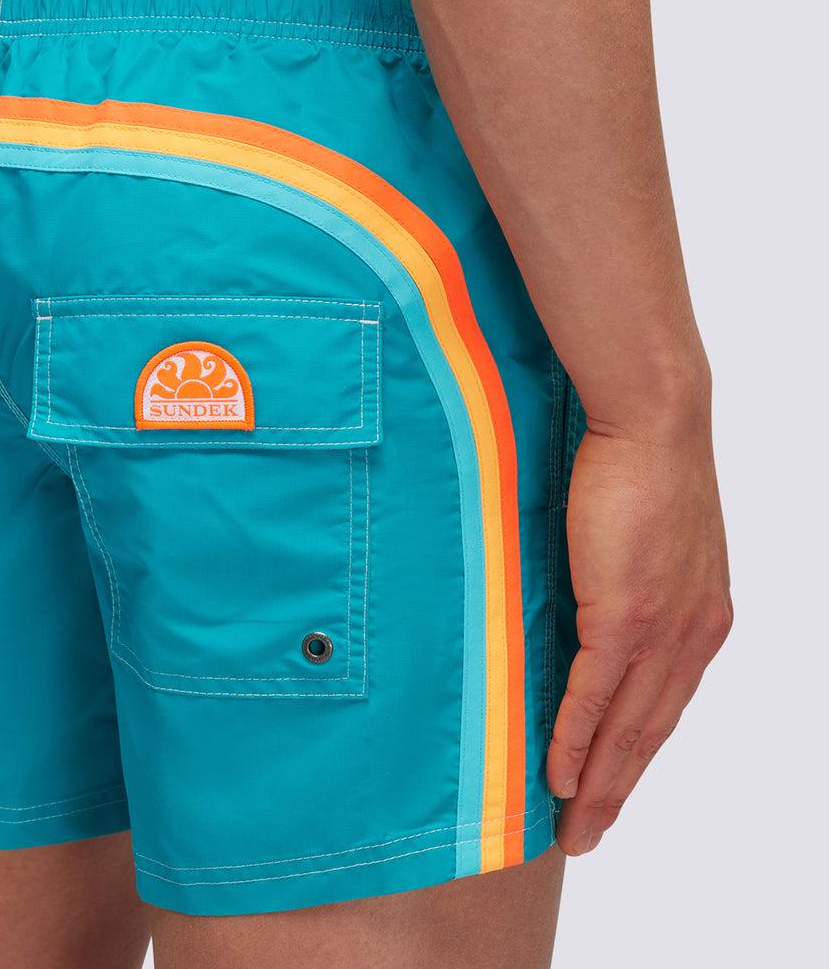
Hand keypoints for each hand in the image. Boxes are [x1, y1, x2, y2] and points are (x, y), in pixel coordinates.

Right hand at [547, 408, 731, 854]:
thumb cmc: (646, 467)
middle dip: (618, 789)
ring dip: (597, 782)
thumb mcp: (650, 539)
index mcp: (702, 618)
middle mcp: (691, 633)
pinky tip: (555, 772)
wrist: (655, 422)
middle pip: (649, 730)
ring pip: (627, 725)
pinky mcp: (626, 612)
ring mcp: (661, 627)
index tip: (612, 789)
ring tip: (572, 825)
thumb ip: (631, 585)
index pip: (667, 704)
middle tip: (587, 834)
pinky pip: (595, 692)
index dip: (637, 755)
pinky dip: (574, 737)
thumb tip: (594, 614)